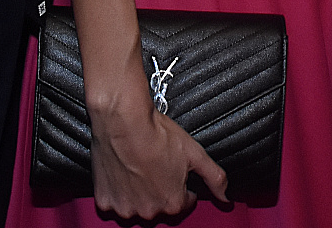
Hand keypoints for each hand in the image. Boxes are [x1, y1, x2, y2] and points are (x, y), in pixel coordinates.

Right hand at [90, 88, 229, 220]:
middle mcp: (148, 210)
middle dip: (160, 189)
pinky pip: (114, 201)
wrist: (123, 120)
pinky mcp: (105, 199)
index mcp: (172, 203)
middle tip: (156, 165)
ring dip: (138, 192)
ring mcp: (125, 207)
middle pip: (158, 205)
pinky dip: (118, 190)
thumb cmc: (156, 134)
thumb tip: (226, 195)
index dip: (182, 185)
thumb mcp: (195, 153)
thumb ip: (214, 177)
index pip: (183, 203)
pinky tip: (123, 170)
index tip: (175, 172)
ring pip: (136, 205)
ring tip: (140, 166)